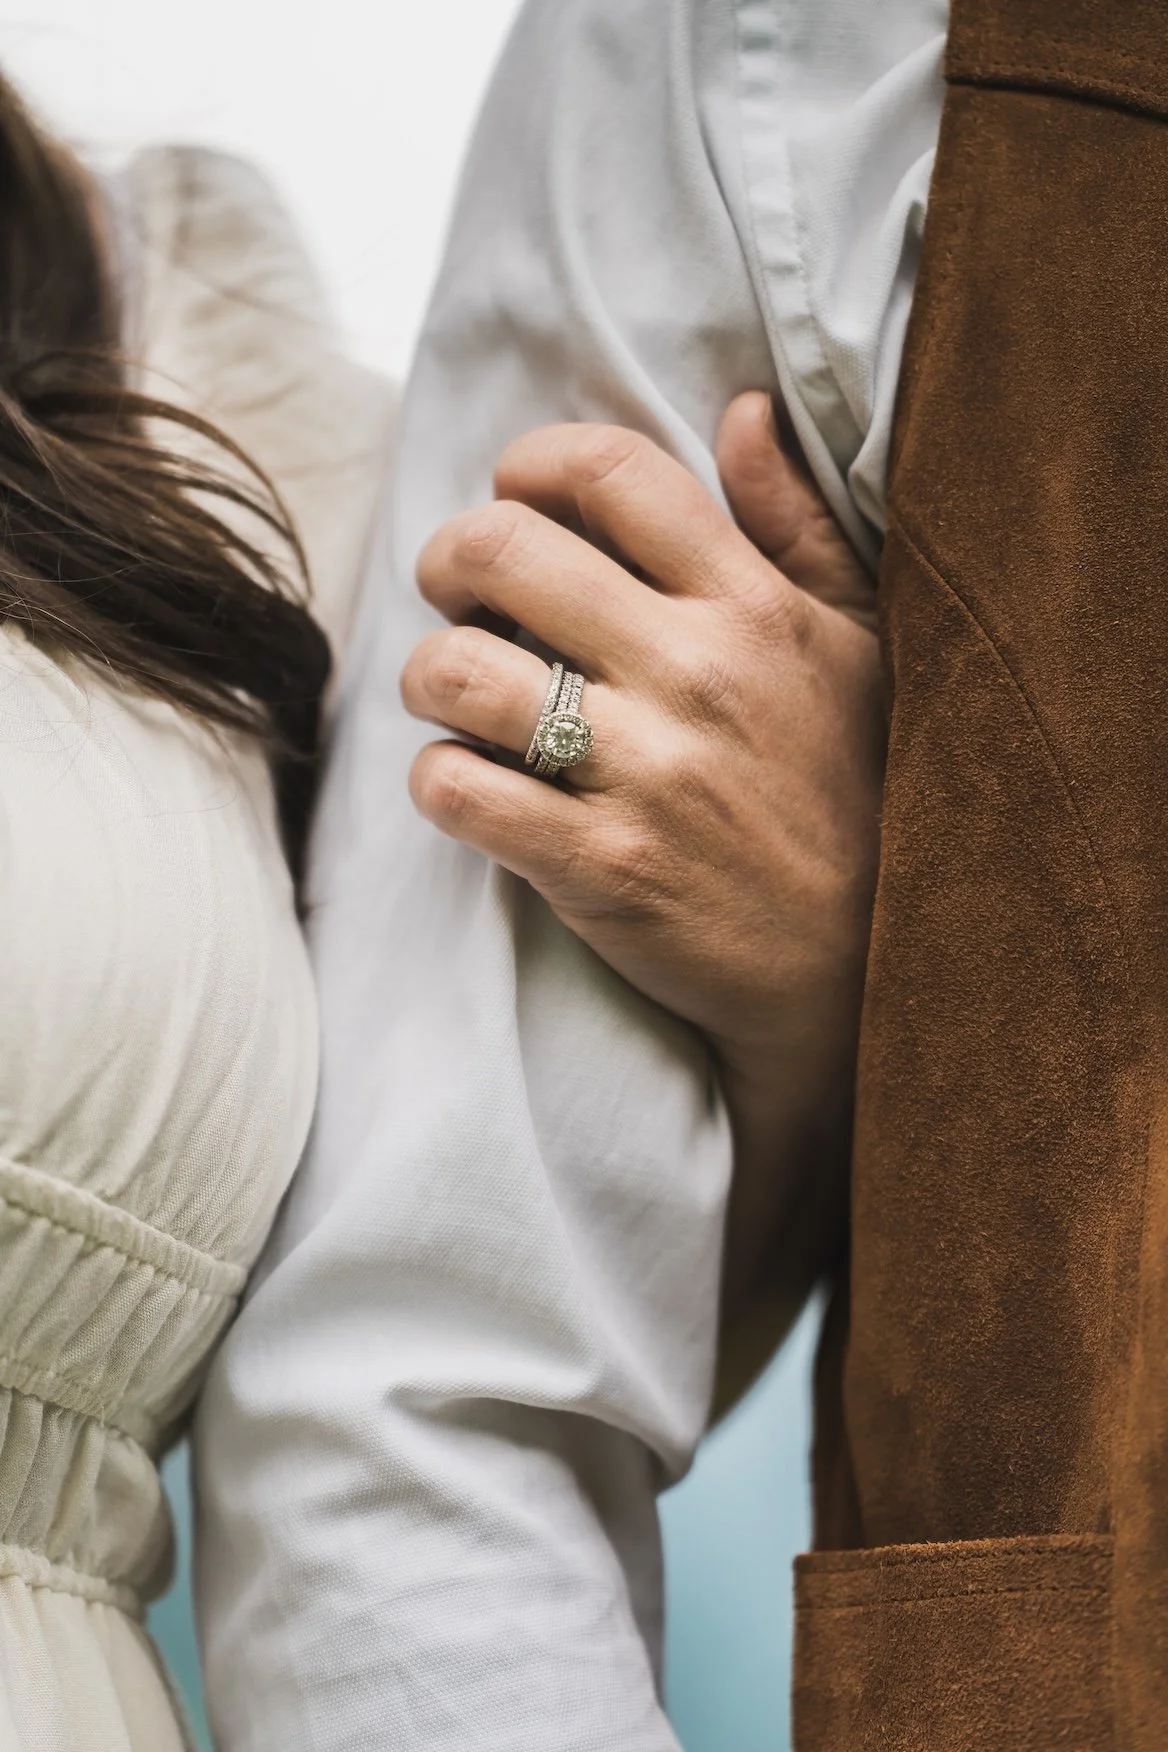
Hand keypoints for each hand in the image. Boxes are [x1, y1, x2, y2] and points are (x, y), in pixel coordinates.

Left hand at [402, 394, 884, 1359]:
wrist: (864, 965)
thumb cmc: (855, 791)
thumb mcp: (858, 642)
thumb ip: (795, 524)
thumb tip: (739, 409)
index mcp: (751, 604)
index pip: (610, 472)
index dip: (531, 466)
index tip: (514, 497)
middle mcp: (696, 674)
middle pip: (505, 553)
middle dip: (448, 559)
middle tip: (455, 592)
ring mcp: (646, 774)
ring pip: (460, 672)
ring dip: (429, 673)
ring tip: (453, 693)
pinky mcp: (602, 868)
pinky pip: (462, 792)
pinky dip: (438, 780)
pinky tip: (467, 783)